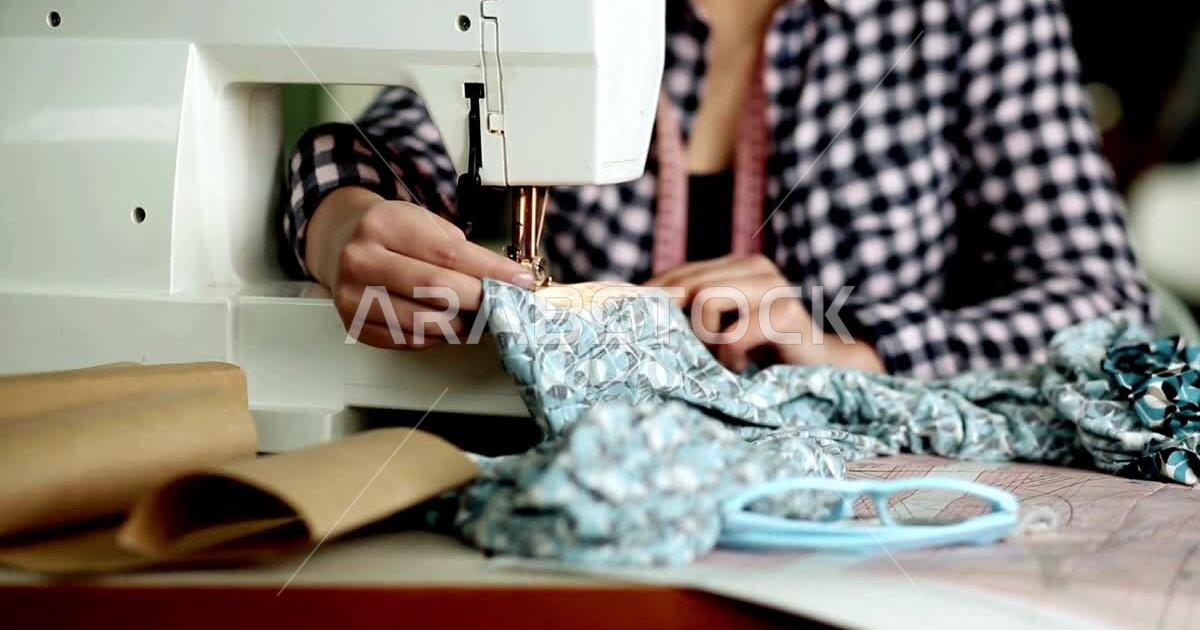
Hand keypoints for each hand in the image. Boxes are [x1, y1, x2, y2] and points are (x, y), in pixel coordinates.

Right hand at [306, 187, 533, 349]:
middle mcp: (361, 260)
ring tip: (480, 317)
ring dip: (462, 325)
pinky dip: (439, 337)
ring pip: (424, 323)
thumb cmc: (391, 232)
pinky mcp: (355, 326)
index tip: (520, 281)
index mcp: (382, 224)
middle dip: (479, 300)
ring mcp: (353, 296)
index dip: (492, 271)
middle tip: (503, 303)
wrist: (342, 242)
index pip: (449, 253)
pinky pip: (409, 340)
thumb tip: (505, 283)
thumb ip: (461, 251)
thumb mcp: (424, 222)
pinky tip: (452, 325)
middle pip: (435, 290)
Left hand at [644, 255, 885, 373]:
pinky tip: (743, 366)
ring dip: (706, 340)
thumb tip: (635, 311)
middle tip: (696, 353)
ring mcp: (774, 286)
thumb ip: (692, 314)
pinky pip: (733, 333)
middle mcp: (755, 267)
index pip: (678, 273)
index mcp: (737, 266)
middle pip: (687, 285)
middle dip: (679, 324)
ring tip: (723, 360)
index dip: (653, 299)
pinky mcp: (787, 312)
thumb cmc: (764, 352)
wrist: (823, 369)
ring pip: (706, 300)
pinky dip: (729, 357)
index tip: (639, 326)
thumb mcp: (722, 329)